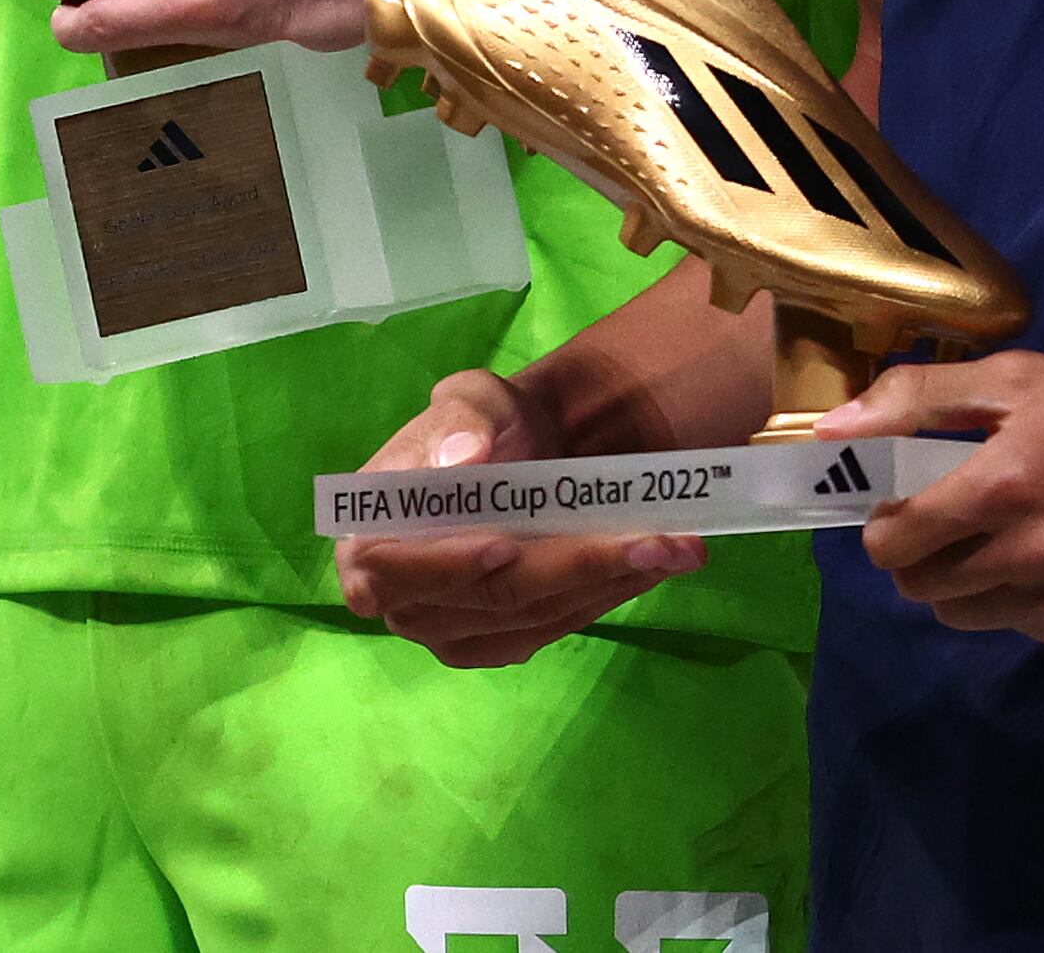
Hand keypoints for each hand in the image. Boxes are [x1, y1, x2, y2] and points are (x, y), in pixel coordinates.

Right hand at [334, 368, 702, 668]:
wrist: (525, 453)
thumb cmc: (484, 424)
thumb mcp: (471, 400)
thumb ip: (461, 422)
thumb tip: (461, 459)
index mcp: (368, 539)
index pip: (396, 568)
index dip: (449, 563)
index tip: (506, 545)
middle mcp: (398, 600)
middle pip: (488, 596)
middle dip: (574, 566)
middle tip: (656, 540)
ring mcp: (447, 631)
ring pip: (533, 617)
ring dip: (607, 584)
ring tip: (675, 548)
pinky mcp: (496, 644)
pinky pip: (552, 629)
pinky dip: (605, 597)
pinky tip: (652, 568)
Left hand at [818, 350, 1043, 651]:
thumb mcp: (1017, 378)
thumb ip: (917, 399)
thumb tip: (831, 430)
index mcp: (1002, 484)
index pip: (892, 540)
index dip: (882, 524)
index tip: (899, 505)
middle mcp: (1033, 554)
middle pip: (921, 586)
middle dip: (920, 553)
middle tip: (953, 519)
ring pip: (967, 616)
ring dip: (968, 582)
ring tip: (1006, 537)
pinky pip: (1024, 631)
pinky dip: (1023, 602)